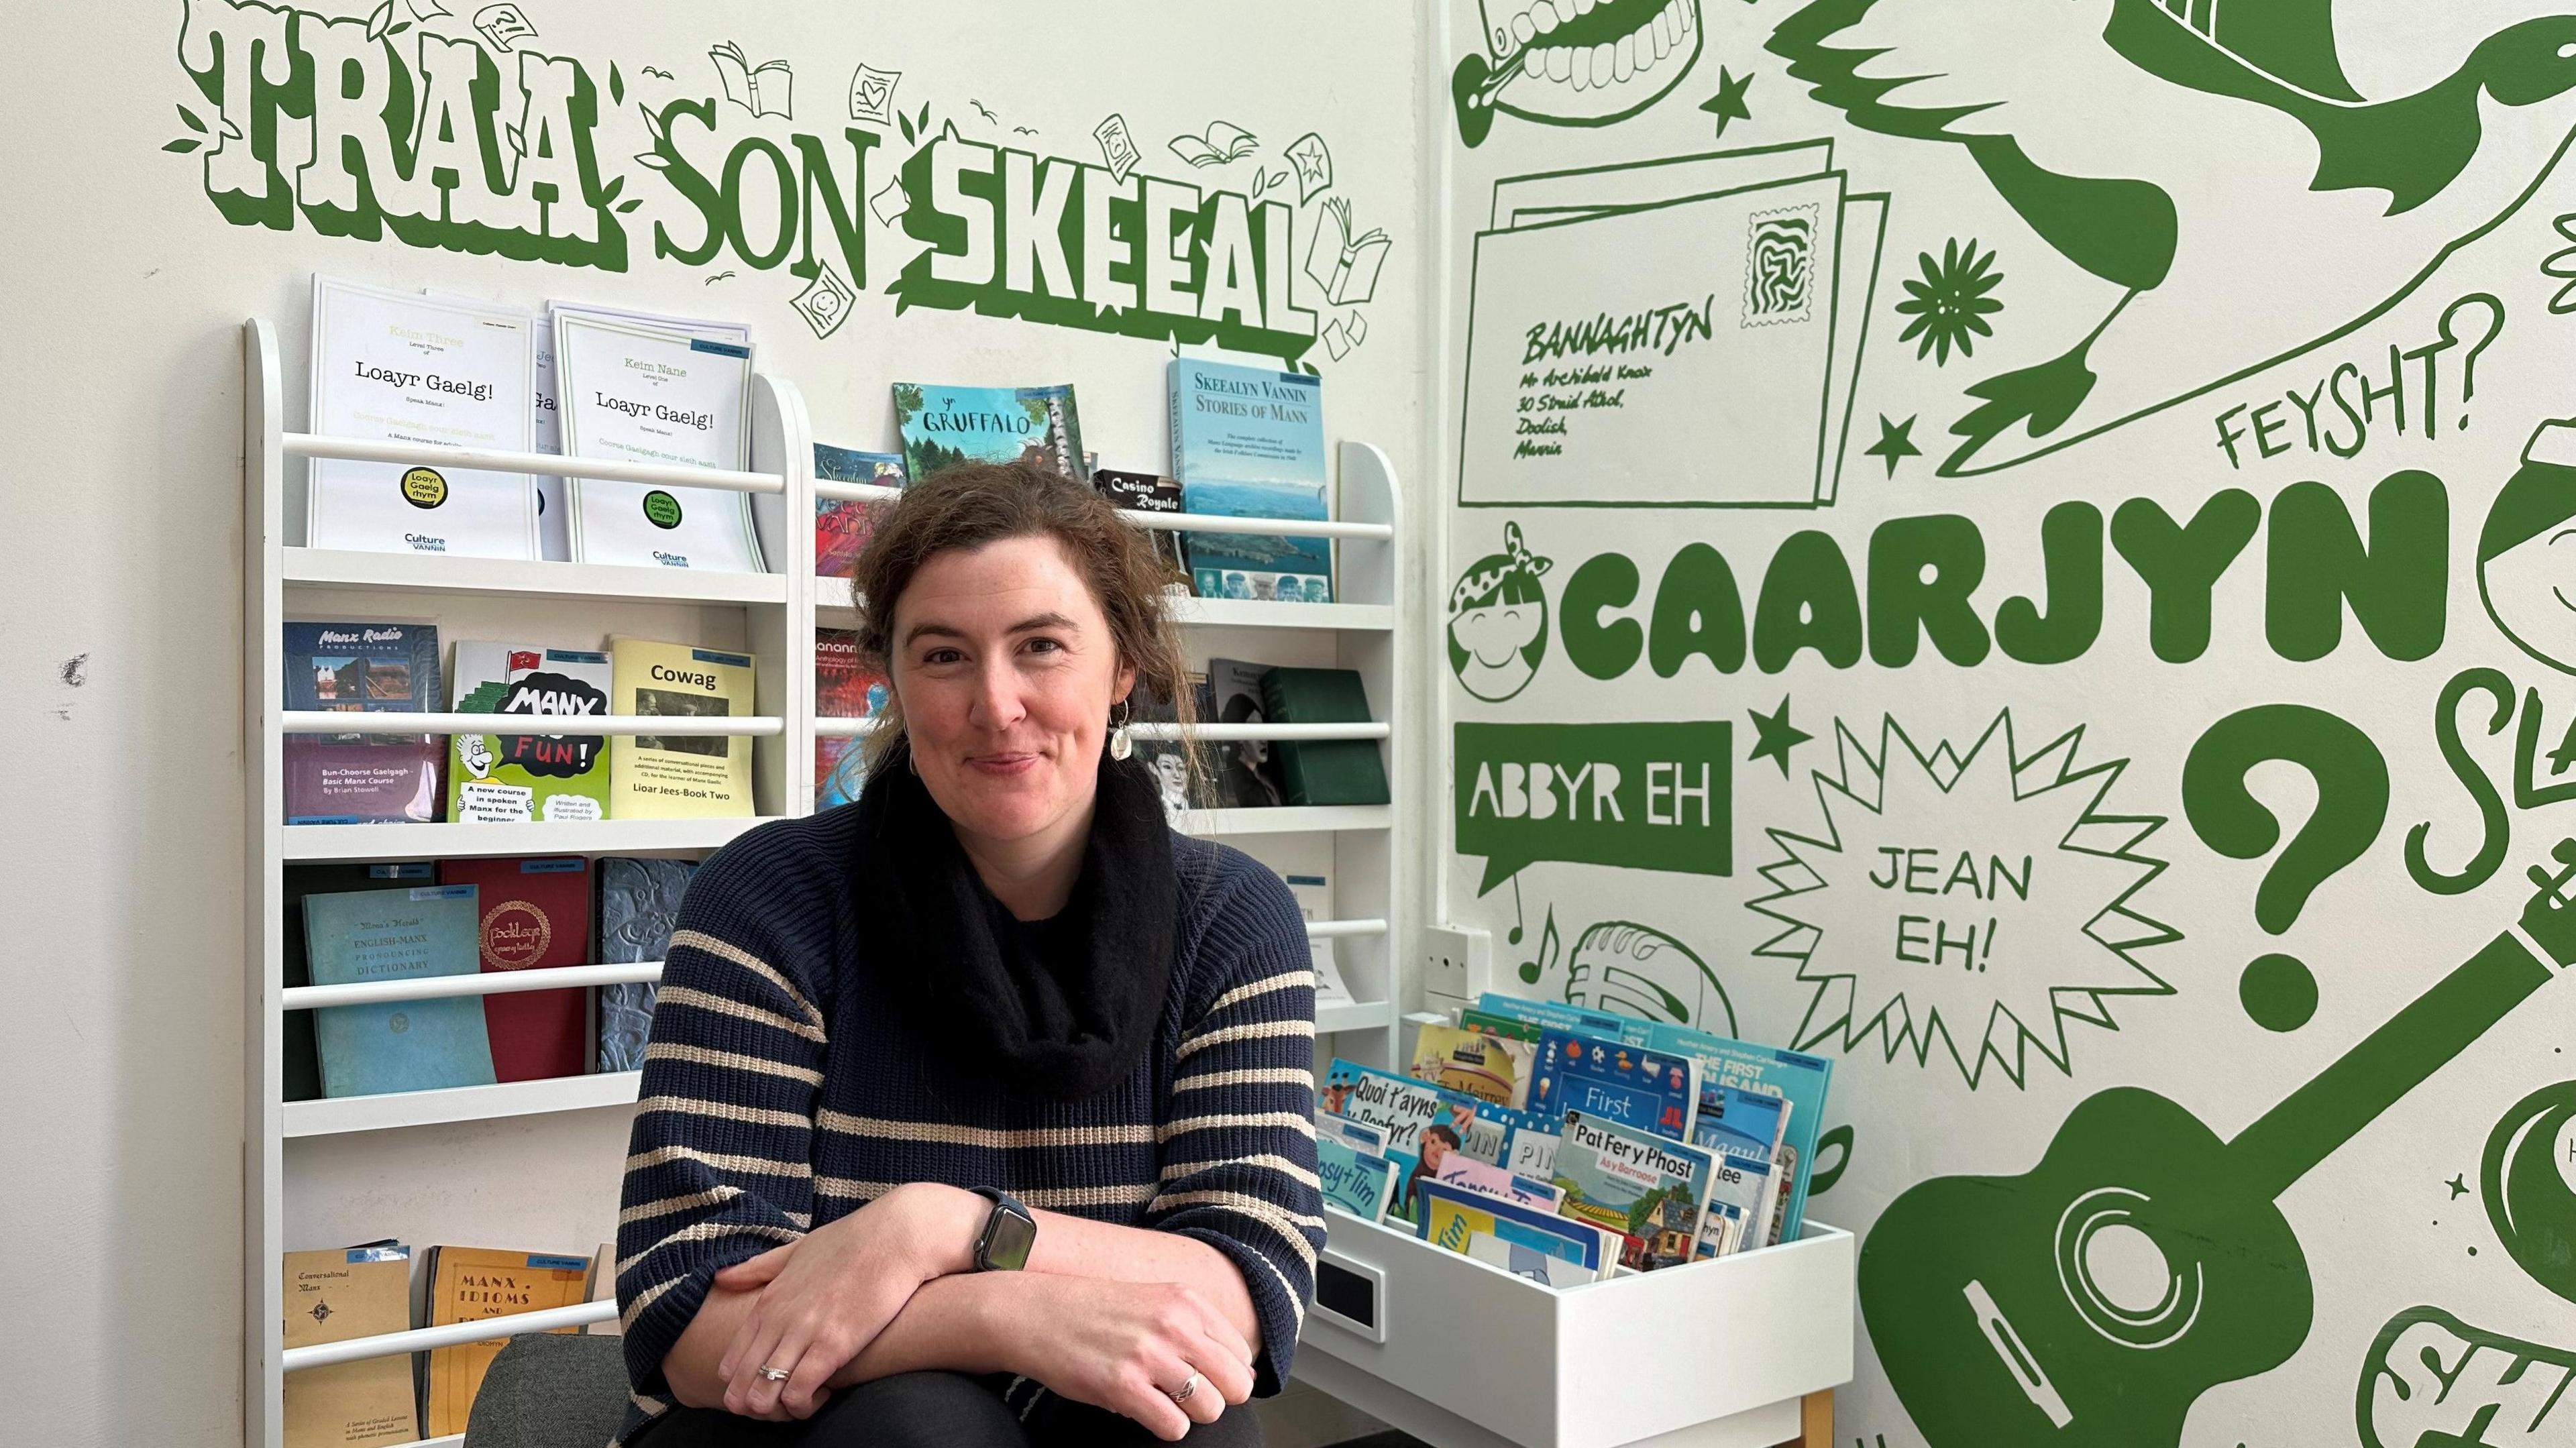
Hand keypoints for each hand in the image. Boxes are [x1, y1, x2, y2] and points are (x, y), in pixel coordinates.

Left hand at [711, 1182, 980, 1418]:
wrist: (895, 1236)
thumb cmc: (851, 1242)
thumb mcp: (796, 1250)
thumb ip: (758, 1268)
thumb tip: (721, 1278)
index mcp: (767, 1302)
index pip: (730, 1363)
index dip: (742, 1387)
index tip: (766, 1387)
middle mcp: (778, 1320)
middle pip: (741, 1386)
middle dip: (755, 1406)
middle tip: (782, 1405)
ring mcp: (803, 1333)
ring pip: (764, 1396)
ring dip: (778, 1411)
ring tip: (803, 1401)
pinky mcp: (833, 1345)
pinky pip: (799, 1393)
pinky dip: (804, 1405)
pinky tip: (824, 1395)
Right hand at [1004, 1276, 1257, 1440]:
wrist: (1035, 1313)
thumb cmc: (1093, 1311)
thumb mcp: (1154, 1302)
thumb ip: (1197, 1329)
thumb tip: (1242, 1373)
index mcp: (1186, 1301)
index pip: (1241, 1353)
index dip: (1226, 1374)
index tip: (1204, 1378)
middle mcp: (1173, 1325)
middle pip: (1236, 1384)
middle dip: (1217, 1398)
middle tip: (1188, 1397)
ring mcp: (1149, 1356)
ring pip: (1211, 1408)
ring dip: (1190, 1414)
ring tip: (1163, 1402)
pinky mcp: (1123, 1386)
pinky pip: (1174, 1426)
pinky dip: (1165, 1427)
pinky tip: (1143, 1410)